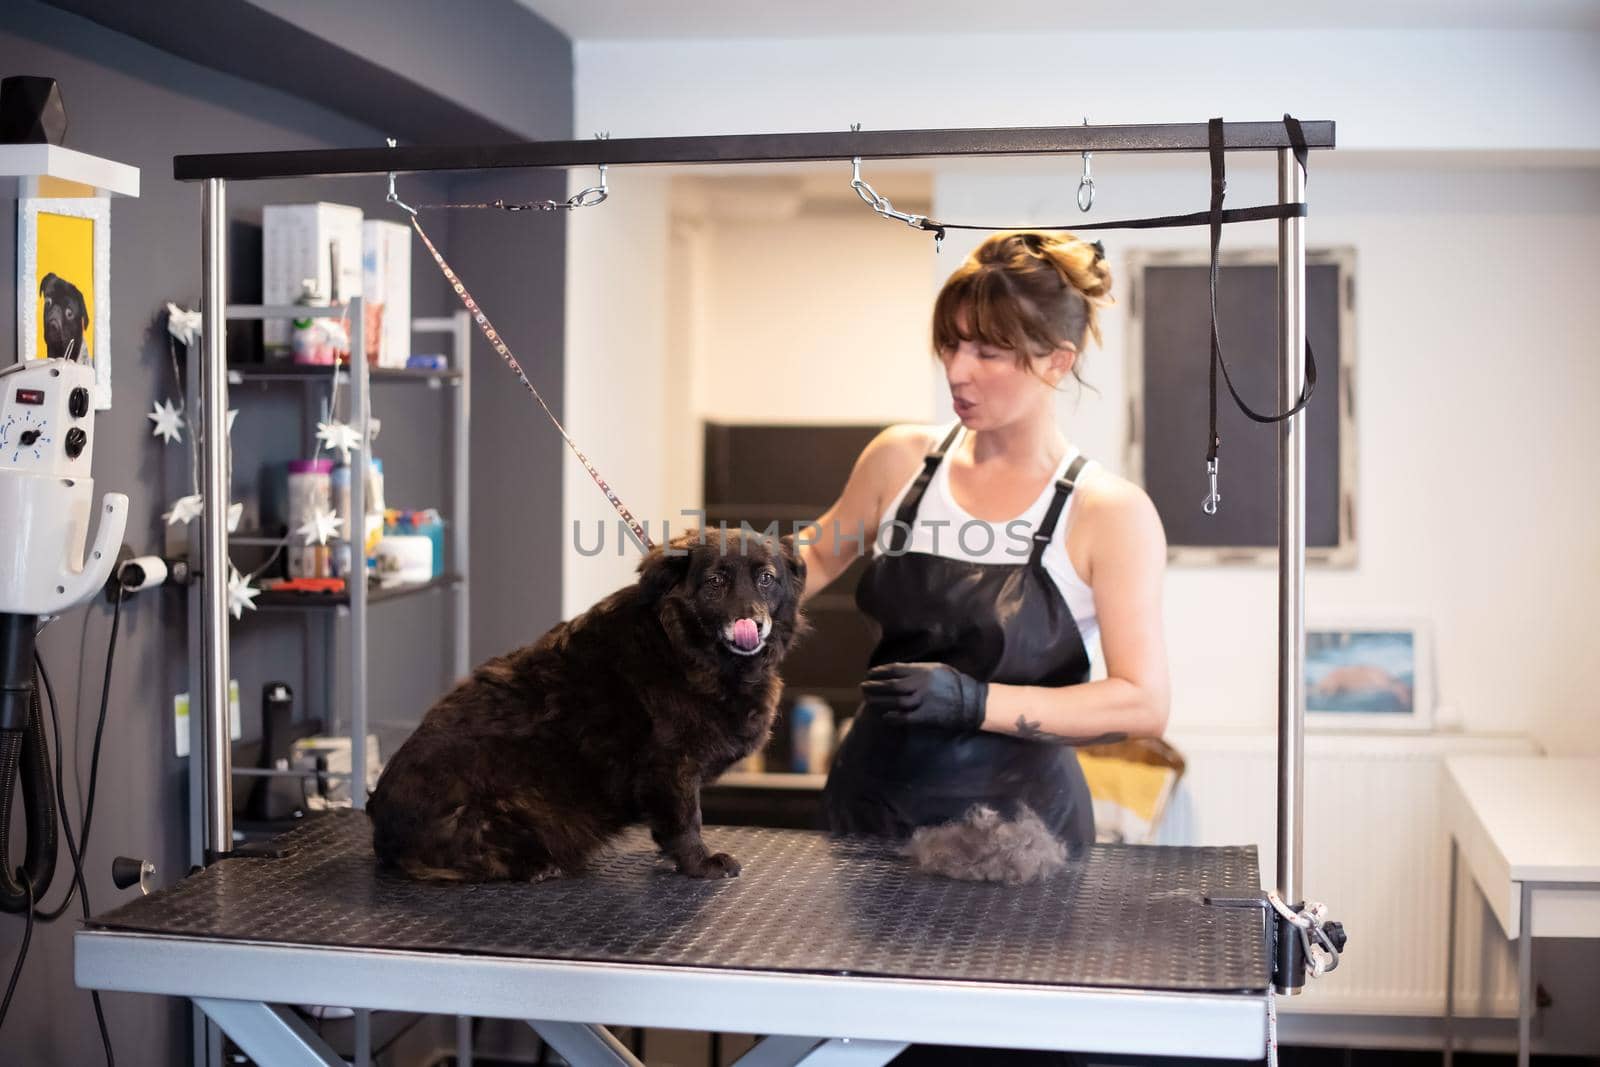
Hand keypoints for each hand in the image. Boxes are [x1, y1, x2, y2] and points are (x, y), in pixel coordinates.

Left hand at [860, 662, 987, 730]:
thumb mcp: (937, 669)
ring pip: (895, 700)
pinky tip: (885, 716)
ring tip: (868, 700)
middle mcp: (921, 684)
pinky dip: (893, 716)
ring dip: (879, 700)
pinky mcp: (927, 716)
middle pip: (891, 685)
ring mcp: (924, 701)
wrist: (973, 702)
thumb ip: (917, 669)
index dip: (879, 672)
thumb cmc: (954, 683)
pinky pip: (906, 717)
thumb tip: (897, 671)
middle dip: (874, 686)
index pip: (894, 669)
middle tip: (863, 687)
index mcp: (923, 671)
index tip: (869, 674)